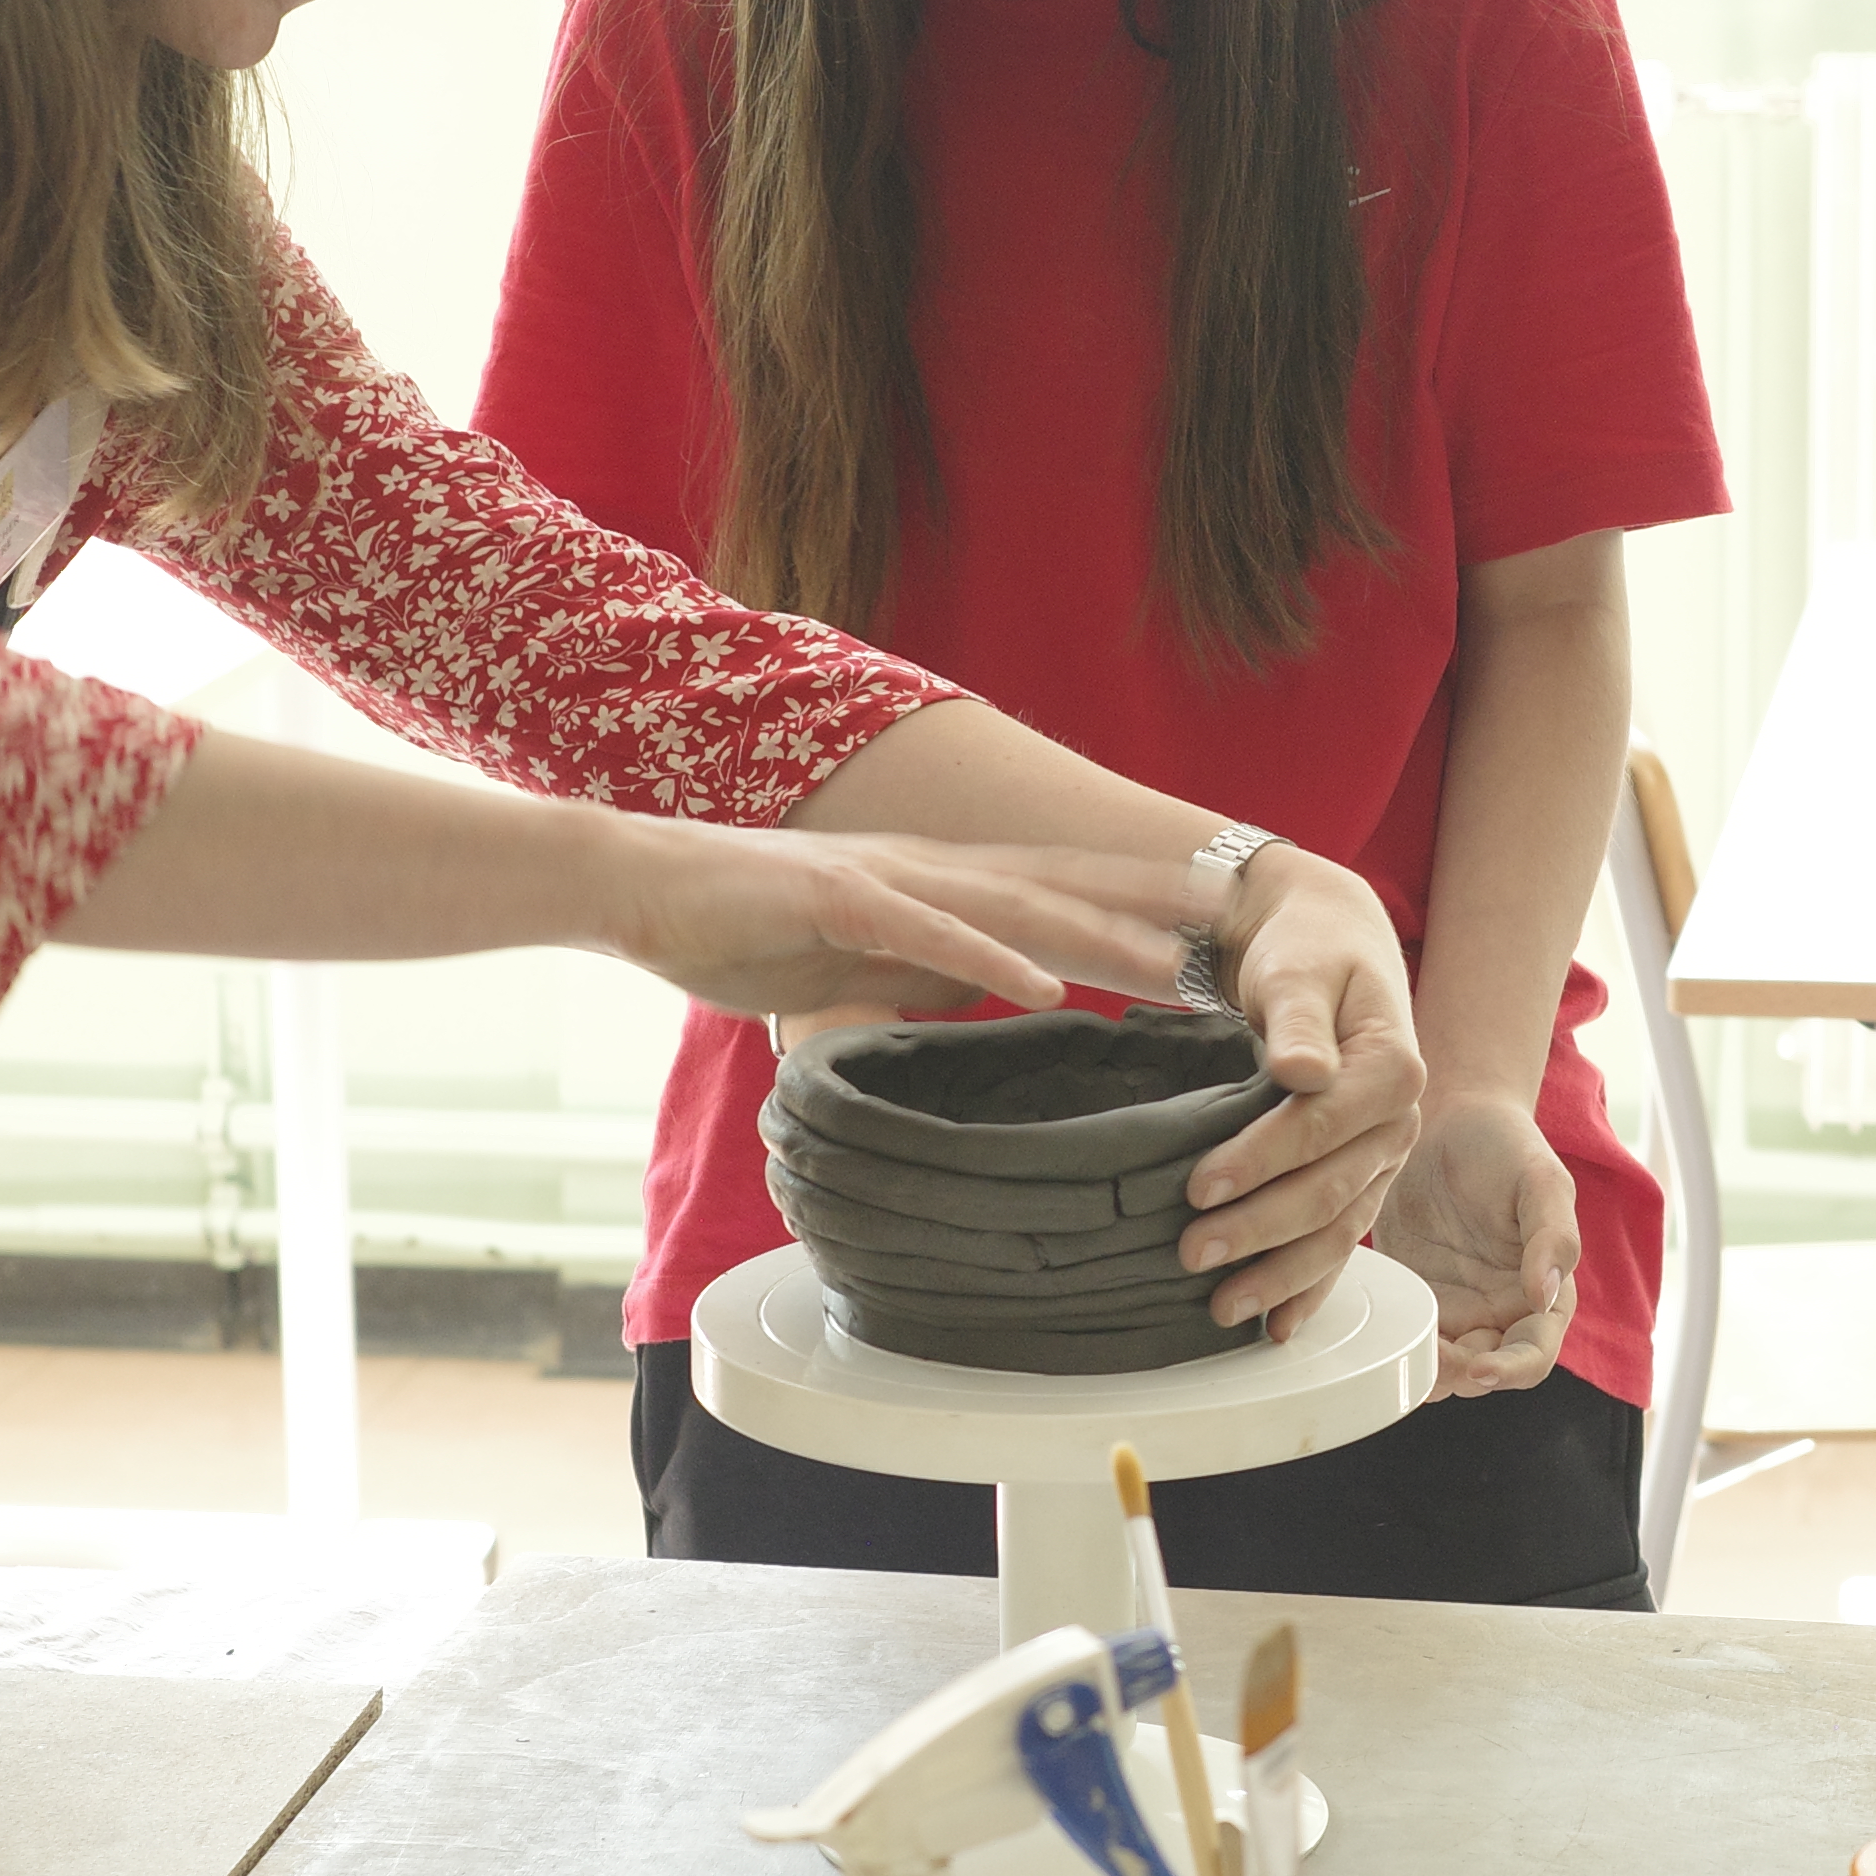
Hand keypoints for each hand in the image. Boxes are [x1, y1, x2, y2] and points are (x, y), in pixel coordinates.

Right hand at [601, 820, 1189, 1023]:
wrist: (638, 886)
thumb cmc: (738, 928)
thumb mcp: (856, 964)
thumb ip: (926, 975)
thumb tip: (994, 1001)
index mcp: (934, 890)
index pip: (1053, 897)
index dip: (1134, 910)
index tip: (1209, 934)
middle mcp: (927, 874)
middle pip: (1061, 890)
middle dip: (1151, 911)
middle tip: (1236, 932)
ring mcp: (887, 883)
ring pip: (1014, 906)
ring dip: (1098, 934)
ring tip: (1173, 965)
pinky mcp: (838, 902)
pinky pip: (927, 934)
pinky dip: (989, 958)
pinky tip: (1042, 982)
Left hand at [1174, 851, 1427, 1335]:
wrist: (1325, 948)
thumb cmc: (1306, 952)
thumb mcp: (1299, 967)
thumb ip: (1299, 1019)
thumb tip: (1303, 1071)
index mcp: (1395, 1068)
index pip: (1323, 1127)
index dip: (1261, 1161)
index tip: (1198, 1187)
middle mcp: (1400, 1122)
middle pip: (1329, 1189)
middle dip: (1259, 1230)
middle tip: (1192, 1254)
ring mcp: (1383, 1156)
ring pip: (1337, 1228)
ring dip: (1281, 1275)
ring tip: (1222, 1307)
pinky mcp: (1360, 1176)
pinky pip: (1341, 1238)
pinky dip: (1311, 1285)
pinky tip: (1278, 1326)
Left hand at [1381, 1095, 1579, 1395]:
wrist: (1450, 1117)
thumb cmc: (1507, 1146)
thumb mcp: (1542, 1180)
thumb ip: (1555, 1236)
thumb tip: (1545, 1295)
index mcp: (1543, 1296)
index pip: (1534, 1356)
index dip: (1512, 1372)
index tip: (1481, 1367)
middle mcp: (1497, 1313)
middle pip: (1481, 1374)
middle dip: (1457, 1374)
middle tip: (1428, 1349)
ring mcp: (1451, 1308)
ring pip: (1437, 1366)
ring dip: (1421, 1367)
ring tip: (1402, 1342)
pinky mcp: (1409, 1295)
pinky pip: (1400, 1335)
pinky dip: (1391, 1341)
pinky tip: (1377, 1324)